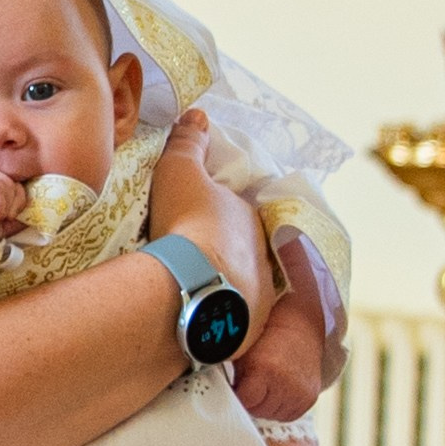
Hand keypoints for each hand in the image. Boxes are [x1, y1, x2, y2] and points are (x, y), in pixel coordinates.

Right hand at [145, 109, 271, 346]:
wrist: (194, 283)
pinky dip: (216, 320)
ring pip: (241, 292)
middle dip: (224, 259)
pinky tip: (193, 321)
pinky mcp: (246, 331)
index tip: (196, 228)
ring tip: (191, 297)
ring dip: (223, 292)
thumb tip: (199, 114)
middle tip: (193, 265)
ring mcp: (259, 299)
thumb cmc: (188, 222)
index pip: (238, 218)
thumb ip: (189, 144)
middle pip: (244, 257)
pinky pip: (230, 323)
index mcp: (251, 221)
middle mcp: (264, 260)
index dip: (217, 221)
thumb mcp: (180, 173)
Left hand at [231, 260, 331, 423]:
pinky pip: (286, 414)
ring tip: (263, 384)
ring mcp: (299, 395)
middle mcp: (285, 385)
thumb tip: (206, 387)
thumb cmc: (266, 335)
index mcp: (265, 369)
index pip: (242, 401)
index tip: (229, 389)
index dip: (234, 395)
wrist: (301, 326)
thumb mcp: (242, 349)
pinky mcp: (308, 400)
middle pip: (256, 410)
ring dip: (263, 405)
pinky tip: (275, 389)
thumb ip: (228, 371)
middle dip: (249, 400)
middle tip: (247, 383)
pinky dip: (278, 406)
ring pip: (270, 414)